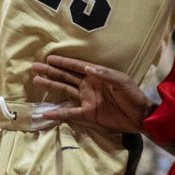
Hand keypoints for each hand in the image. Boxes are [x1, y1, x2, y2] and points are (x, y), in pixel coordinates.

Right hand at [32, 55, 150, 133]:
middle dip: (51, 71)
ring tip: (36, 80)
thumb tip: (87, 67)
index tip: (49, 57)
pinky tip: (45, 112)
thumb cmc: (132, 95)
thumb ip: (105, 74)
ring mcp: (86, 100)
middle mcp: (87, 85)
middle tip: (35, 66)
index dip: (62, 62)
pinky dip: (57, 112)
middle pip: (65, 76)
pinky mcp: (87, 114)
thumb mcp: (121, 81)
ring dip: (51, 85)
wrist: (140, 117)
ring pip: (64, 91)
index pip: (75, 66)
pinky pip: (69, 112)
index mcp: (96, 75)